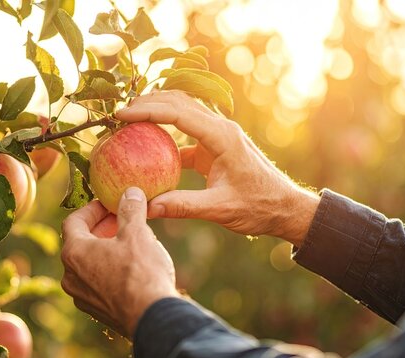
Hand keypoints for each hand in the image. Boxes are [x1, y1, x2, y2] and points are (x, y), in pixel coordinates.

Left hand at [60, 187, 179, 336]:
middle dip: (100, 229)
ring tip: (129, 243)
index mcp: (74, 253)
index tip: (110, 204)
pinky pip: (97, 283)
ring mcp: (82, 297)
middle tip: (121, 220)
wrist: (152, 317)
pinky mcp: (96, 311)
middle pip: (80, 243)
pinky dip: (109, 271)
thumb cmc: (141, 272)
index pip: (73, 221)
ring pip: (88, 265)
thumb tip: (130, 192)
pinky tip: (131, 268)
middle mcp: (71, 276)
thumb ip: (130, 209)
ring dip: (105, 250)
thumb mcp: (137, 232)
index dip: (92, 209)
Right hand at [116, 91, 319, 245]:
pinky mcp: (217, 145)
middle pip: (179, 102)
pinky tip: (148, 144)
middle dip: (148, 103)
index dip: (147, 110)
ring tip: (129, 120)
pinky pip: (187, 131)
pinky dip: (166, 133)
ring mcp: (219, 134)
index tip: (121, 115)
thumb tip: (147, 208)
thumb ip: (183, 206)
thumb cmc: (259, 206)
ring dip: (157, 111)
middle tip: (118, 114)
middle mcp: (221, 128)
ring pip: (184, 111)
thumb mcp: (220, 209)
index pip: (179, 113)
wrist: (285, 207)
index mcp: (223, 137)